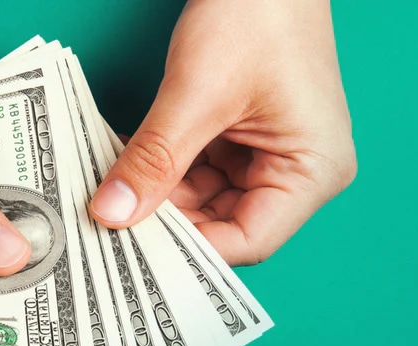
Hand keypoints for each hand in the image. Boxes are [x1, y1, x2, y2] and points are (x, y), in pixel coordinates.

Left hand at [90, 0, 356, 264]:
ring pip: (201, 200)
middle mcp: (296, 171)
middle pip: (222, 225)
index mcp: (313, 171)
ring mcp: (267, 154)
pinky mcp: (240, 137)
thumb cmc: (257, 11)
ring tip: (104, 195)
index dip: (188, 250)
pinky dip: (158, 169)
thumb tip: (112, 214)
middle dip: (164, 222)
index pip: (248, 241)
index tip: (130, 250)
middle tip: (104, 227)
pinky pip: (195, 169)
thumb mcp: (197, 93)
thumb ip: (155, 158)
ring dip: (154, 195)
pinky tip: (119, 166)